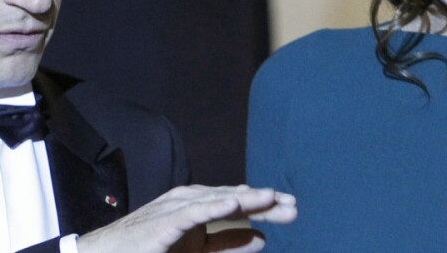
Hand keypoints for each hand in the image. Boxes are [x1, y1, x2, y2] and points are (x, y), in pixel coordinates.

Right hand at [76, 184, 296, 252]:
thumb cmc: (152, 251)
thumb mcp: (196, 250)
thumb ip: (227, 243)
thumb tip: (262, 239)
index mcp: (201, 208)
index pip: (239, 205)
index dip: (265, 206)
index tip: (291, 209)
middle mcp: (192, 201)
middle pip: (234, 198)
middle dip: (264, 201)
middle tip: (293, 205)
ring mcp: (178, 207)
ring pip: (218, 200)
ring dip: (245, 199)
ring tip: (272, 198)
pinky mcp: (165, 219)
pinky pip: (194, 211)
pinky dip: (215, 206)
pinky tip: (235, 203)